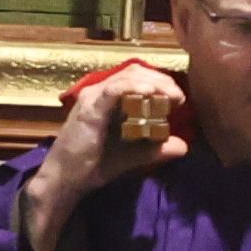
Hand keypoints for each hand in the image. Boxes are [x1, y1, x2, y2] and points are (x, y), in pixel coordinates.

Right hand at [24, 57, 186, 250]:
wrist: (67, 179)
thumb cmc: (95, 164)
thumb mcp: (134, 155)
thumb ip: (156, 149)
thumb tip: (184, 146)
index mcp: (109, 98)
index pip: (138, 78)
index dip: (161, 83)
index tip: (178, 99)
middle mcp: (100, 91)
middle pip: (136, 72)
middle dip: (161, 80)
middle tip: (178, 97)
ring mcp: (93, 96)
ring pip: (127, 76)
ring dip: (153, 83)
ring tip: (170, 95)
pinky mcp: (90, 107)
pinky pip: (113, 89)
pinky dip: (133, 88)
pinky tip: (150, 93)